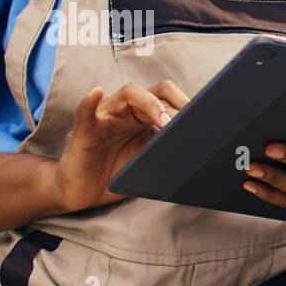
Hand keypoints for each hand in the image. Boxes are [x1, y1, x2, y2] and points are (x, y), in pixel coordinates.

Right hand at [50, 81, 188, 212]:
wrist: (83, 192)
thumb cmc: (116, 174)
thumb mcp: (148, 161)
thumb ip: (166, 150)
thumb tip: (197, 150)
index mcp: (143, 118)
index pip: (166, 98)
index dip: (184, 104)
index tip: (202, 118)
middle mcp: (126, 112)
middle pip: (152, 92)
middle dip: (173, 105)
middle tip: (187, 123)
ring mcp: (105, 118)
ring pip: (127, 95)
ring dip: (149, 104)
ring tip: (164, 121)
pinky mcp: (85, 131)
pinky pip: (86, 111)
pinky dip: (90, 102)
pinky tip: (95, 93)